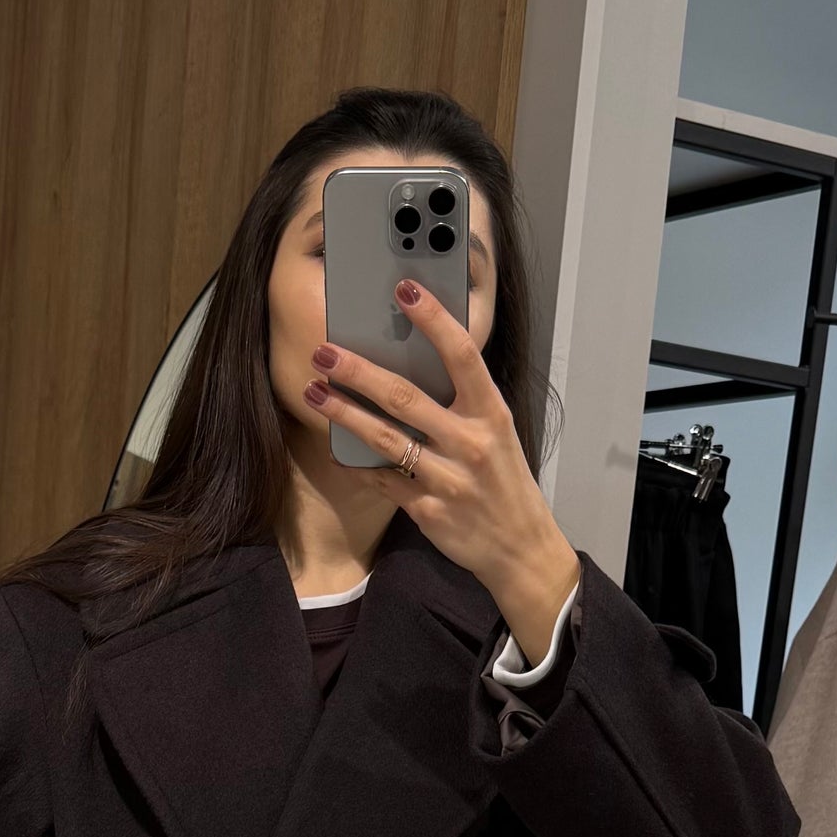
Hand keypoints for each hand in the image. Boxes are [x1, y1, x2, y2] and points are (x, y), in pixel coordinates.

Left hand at [302, 287, 581, 661]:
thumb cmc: (504, 481)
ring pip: (386, 439)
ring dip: (345, 413)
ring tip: (315, 392)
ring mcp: (448, 479)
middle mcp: (470, 442)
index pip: (462, 355)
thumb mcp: (497, 433)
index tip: (404, 289)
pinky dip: (357, 464)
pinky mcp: (428, 510)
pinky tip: (335, 447)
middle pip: (406, 397)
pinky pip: (383, 481)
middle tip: (325, 351)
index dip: (433, 319)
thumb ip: (463, 402)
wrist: (521, 548)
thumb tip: (414, 362)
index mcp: (491, 413)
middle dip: (359, 371)